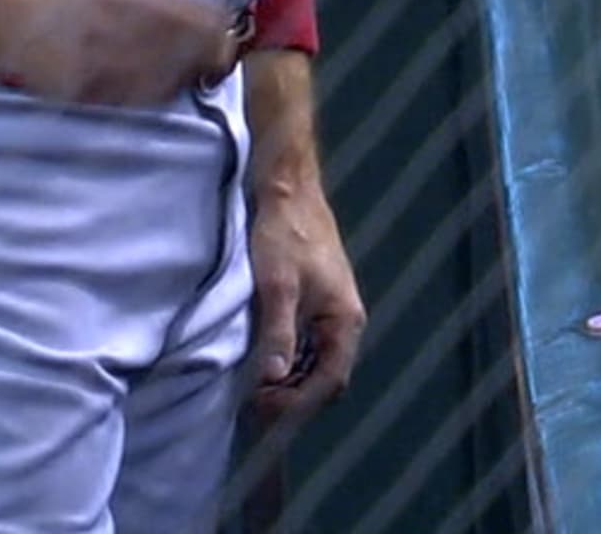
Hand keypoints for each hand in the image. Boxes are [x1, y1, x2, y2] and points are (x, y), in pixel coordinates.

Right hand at [0, 0, 242, 107]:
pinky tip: (171, 87)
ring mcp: (97, 61)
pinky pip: (129, 96)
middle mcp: (111, 27)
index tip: (229, 22)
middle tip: (225, 51)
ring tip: (203, 70)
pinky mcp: (84, 89)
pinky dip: (156, 93)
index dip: (211, 19)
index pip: (181, 9)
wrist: (13, 19)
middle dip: (205, 48)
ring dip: (185, 72)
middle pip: (173, 44)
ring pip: (156, 72)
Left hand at [246, 175, 365, 423]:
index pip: (331, 381)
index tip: (264, 411)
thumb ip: (279, 333)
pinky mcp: (317, 304)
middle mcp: (345, 321)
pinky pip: (309, 348)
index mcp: (345, 319)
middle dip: (295, 400)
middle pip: (327, 379)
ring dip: (291, 384)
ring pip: (318, 365)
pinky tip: (264, 366)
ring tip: (255, 393)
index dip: (299, 404)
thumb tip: (272, 377)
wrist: (288, 189)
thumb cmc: (285, 233)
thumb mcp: (278, 286)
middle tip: (255, 409)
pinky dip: (289, 364)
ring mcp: (332, 313)